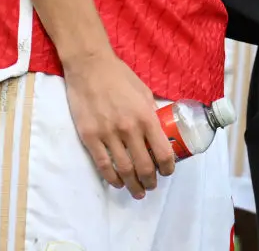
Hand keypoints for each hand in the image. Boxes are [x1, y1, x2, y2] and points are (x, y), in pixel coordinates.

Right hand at [63, 47, 174, 198]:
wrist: (90, 67)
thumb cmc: (120, 76)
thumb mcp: (144, 91)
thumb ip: (151, 112)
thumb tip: (159, 131)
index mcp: (146, 116)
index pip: (162, 152)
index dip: (168, 167)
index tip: (168, 171)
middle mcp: (129, 129)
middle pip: (144, 167)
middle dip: (151, 181)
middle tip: (152, 186)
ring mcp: (108, 135)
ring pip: (124, 171)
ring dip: (133, 185)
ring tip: (138, 191)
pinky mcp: (90, 138)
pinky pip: (103, 166)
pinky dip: (113, 179)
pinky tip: (118, 182)